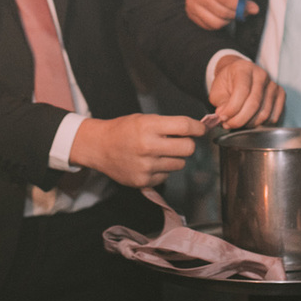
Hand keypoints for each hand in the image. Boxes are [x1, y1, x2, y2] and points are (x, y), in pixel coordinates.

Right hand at [69, 113, 204, 187]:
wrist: (99, 147)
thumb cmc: (123, 130)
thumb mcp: (144, 119)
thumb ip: (168, 125)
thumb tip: (196, 130)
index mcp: (148, 127)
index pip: (184, 126)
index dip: (198, 127)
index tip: (201, 129)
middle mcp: (148, 147)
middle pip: (188, 148)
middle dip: (188, 144)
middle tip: (180, 141)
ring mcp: (146, 166)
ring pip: (180, 164)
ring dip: (175, 157)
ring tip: (160, 152)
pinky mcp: (143, 181)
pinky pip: (167, 176)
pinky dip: (163, 169)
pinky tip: (150, 162)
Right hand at [186, 0, 269, 29]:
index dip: (240, 4)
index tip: (254, 7)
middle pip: (221, 11)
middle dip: (239, 12)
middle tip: (248, 7)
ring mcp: (191, 3)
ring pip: (216, 22)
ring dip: (230, 18)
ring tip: (235, 7)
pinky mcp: (191, 12)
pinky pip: (210, 26)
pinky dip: (221, 22)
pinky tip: (225, 11)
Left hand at [209, 55, 283, 128]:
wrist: (238, 75)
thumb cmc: (227, 83)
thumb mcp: (217, 90)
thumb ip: (221, 104)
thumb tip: (225, 117)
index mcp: (244, 69)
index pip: (242, 91)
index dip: (232, 108)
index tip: (222, 118)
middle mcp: (261, 74)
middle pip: (254, 104)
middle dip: (239, 120)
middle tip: (228, 124)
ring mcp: (273, 84)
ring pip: (264, 113)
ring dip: (248, 124)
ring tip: (236, 122)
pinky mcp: (280, 94)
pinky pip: (273, 116)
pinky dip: (261, 124)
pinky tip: (249, 121)